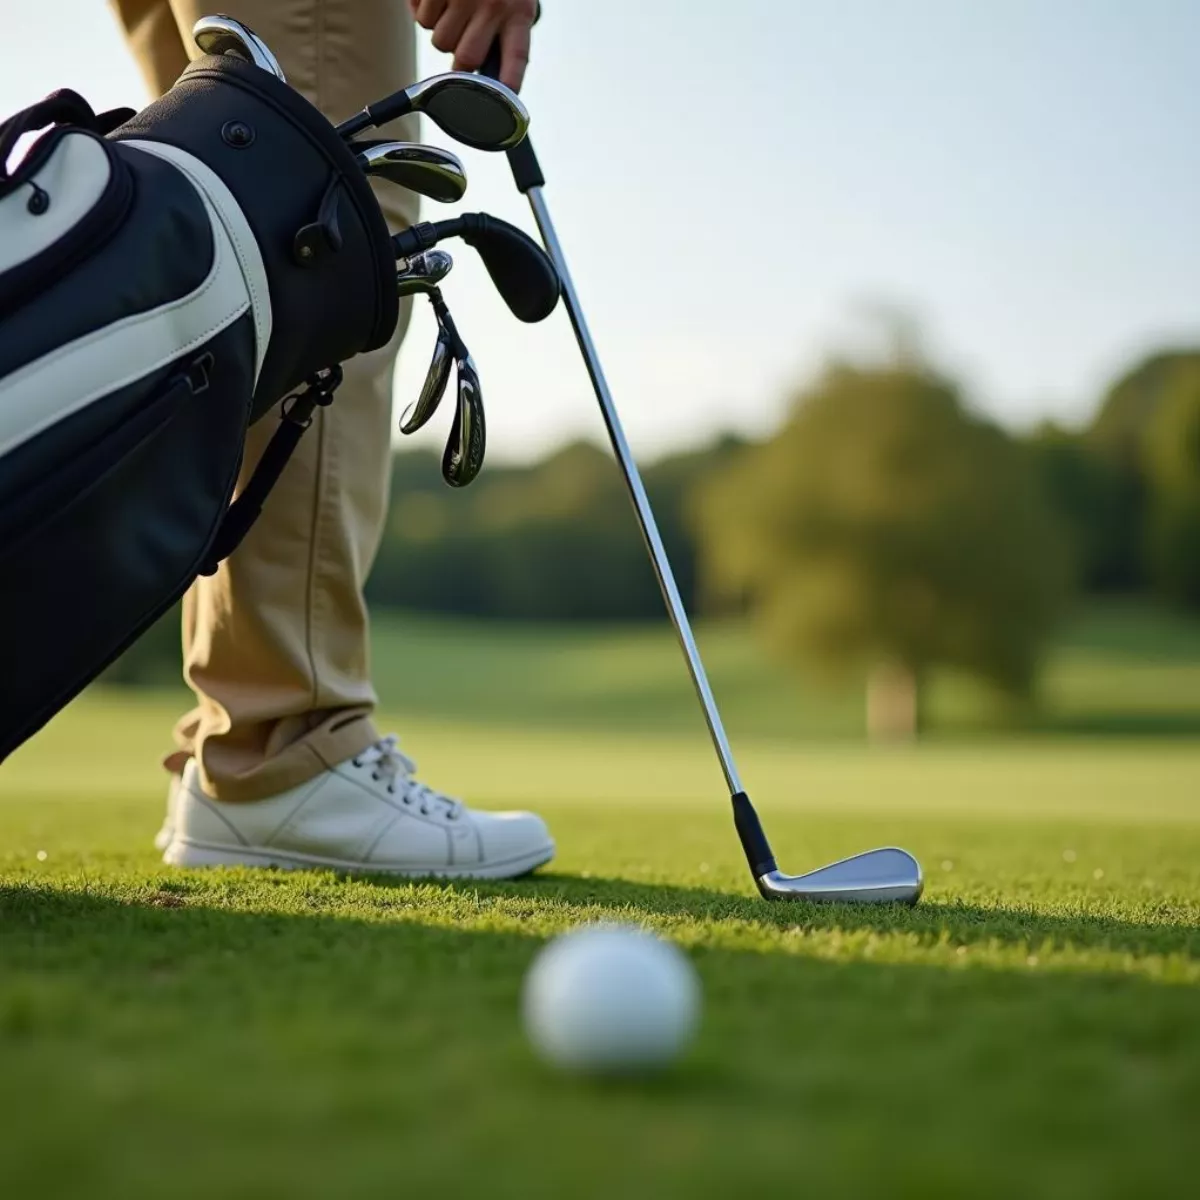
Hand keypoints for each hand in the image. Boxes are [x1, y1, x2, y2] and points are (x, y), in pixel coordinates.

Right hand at [409, 0, 537, 91]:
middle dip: (458, 56)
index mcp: (519, 11)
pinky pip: (421, 18)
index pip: (517, 59)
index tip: (506, 111)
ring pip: (439, 41)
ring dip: (440, 29)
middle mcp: (494, 4)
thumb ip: (505, 31)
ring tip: (452, 5)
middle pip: (464, 60)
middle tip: (462, 38)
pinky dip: (423, 9)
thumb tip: (492, 75)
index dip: (509, 87)